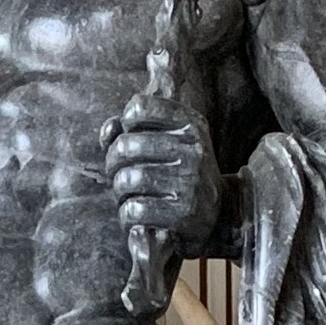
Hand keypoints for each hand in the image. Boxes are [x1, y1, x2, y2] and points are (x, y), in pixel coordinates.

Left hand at [103, 92, 220, 250]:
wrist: (215, 213)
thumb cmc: (178, 172)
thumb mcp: (165, 142)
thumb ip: (131, 129)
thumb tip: (110, 129)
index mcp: (191, 124)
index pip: (139, 107)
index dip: (125, 124)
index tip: (132, 140)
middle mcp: (194, 150)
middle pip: (125, 145)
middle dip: (113, 163)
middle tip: (121, 175)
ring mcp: (191, 181)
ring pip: (127, 179)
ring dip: (120, 192)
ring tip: (131, 196)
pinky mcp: (185, 214)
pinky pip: (134, 210)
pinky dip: (127, 216)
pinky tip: (139, 216)